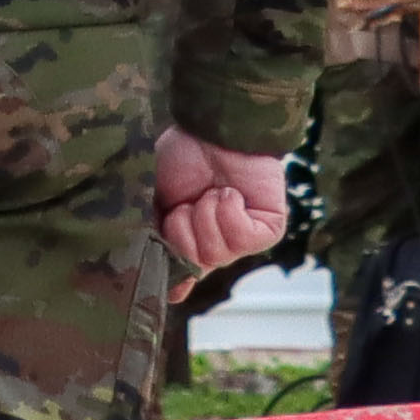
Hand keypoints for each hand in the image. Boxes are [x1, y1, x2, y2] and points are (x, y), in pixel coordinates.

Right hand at [147, 133, 286, 286]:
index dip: (171, 265)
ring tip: (211, 192)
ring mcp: (242, 237)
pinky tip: (230, 193)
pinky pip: (243, 239)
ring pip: (217, 253)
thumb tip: (168, 291)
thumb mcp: (153, 199)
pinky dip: (229, 211)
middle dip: (183, 229)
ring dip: (207, 215)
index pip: (180, 274)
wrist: (210, 128)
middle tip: (188, 202)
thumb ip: (151, 237)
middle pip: (194, 265)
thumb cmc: (181, 157)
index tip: (163, 235)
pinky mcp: (268, 229)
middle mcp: (215, 243)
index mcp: (186, 240)